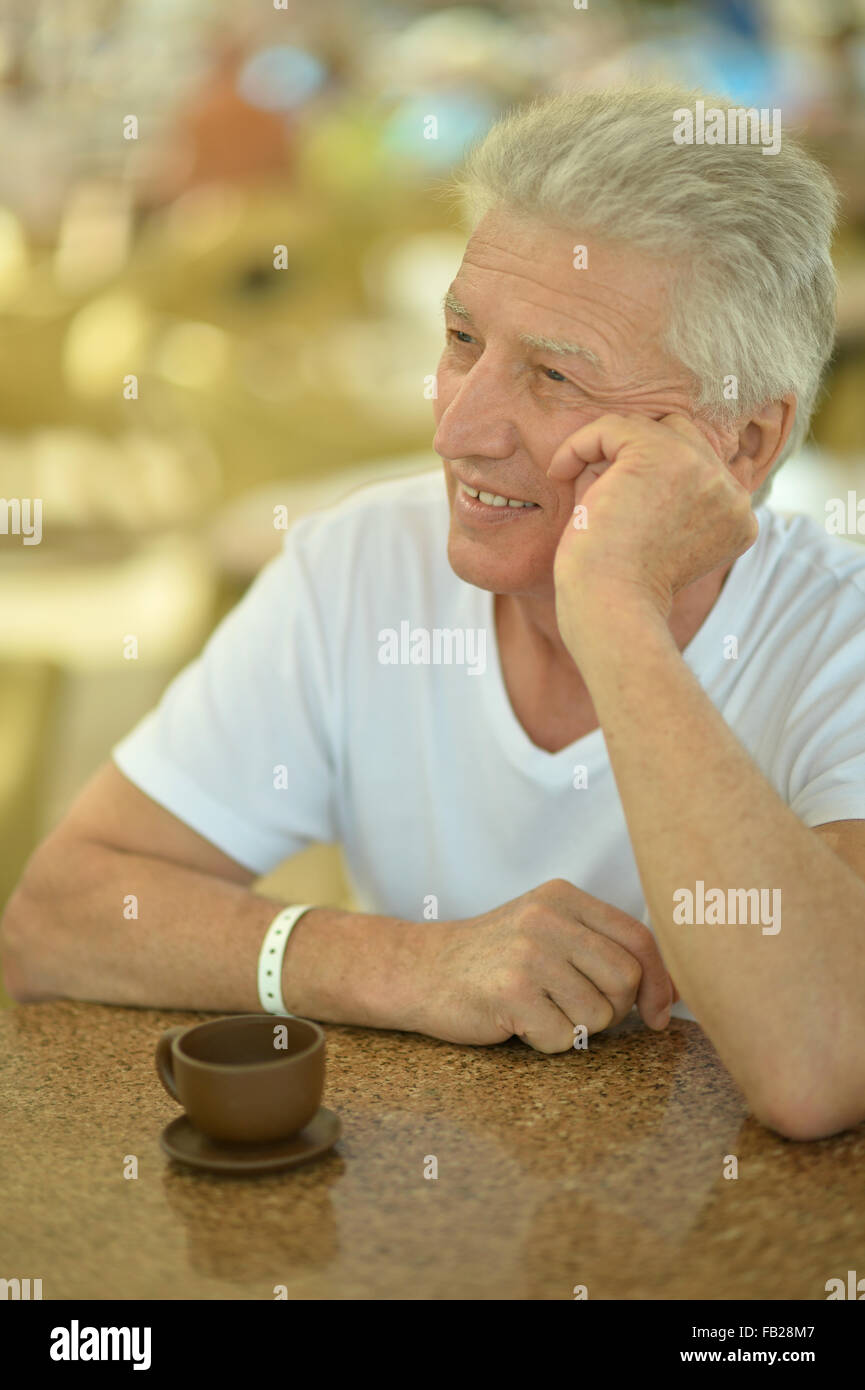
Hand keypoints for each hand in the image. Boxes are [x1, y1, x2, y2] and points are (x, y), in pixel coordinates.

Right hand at [417, 878, 675, 1052]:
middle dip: (615, 1008)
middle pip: (626, 978)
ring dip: (577, 1027)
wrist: (421, 970)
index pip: (639, 937)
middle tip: (580, 1010)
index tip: (658, 1012)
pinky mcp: (510, 992)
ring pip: (600, 1014)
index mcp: (563, 897)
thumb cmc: (493, 957)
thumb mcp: (546, 929)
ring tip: (542, 1009)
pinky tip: (520, 1022)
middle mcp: (547, 918)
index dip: (660, 980)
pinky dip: (548, 1041)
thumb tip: (673, 989)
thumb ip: (601, 946)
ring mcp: (528, 954)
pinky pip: (565, 1038)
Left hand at [547, 412, 758, 648]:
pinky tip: (559, 471)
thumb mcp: (653, 536)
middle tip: (597, 493)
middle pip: (681, 438)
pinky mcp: (661, 457)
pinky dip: (580, 444)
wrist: (611, 607)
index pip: (697, 467)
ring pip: (649, 429)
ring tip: (580, 487)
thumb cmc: (618, 588)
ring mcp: (703, 471)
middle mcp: (731, 492)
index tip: (613, 505)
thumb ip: (654, 491)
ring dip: (608, 452)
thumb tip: (613, 445)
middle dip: (635, 457)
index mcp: (738, 516)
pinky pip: (613, 427)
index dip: (652, 476)